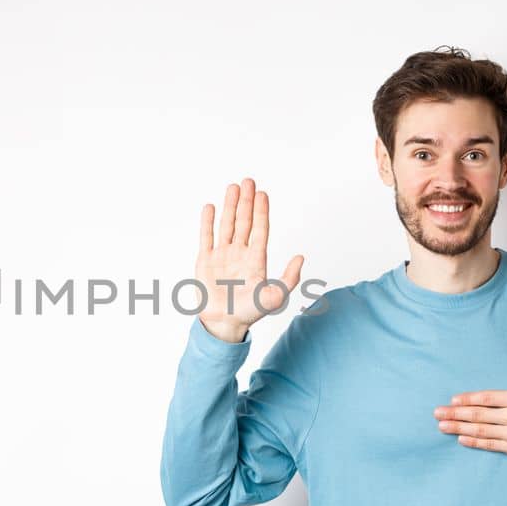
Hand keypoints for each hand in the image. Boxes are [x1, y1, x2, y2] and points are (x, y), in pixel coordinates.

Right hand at [195, 177, 304, 342]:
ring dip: (230, 206)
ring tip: (233, 187)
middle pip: (244, 221)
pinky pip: (206, 236)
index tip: (263, 193)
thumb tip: (301, 257)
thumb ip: (290, 278)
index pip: (260, 229)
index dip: (262, 211)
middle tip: (248, 181)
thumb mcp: (276, 297)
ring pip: (227, 224)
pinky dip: (207, 221)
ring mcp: (222, 255)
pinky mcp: (205, 260)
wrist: (223, 324)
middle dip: (247, 201)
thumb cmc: (249, 313)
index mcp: (256, 259)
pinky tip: (210, 206)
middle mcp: (240, 253)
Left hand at [432, 335, 506, 459]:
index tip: (453, 399)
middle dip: (455, 414)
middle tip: (436, 413)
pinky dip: (475, 442)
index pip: (488, 399)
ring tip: (442, 426)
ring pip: (481, 431)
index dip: (468, 399)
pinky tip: (461, 439)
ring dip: (459, 428)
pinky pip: (491, 445)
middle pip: (479, 415)